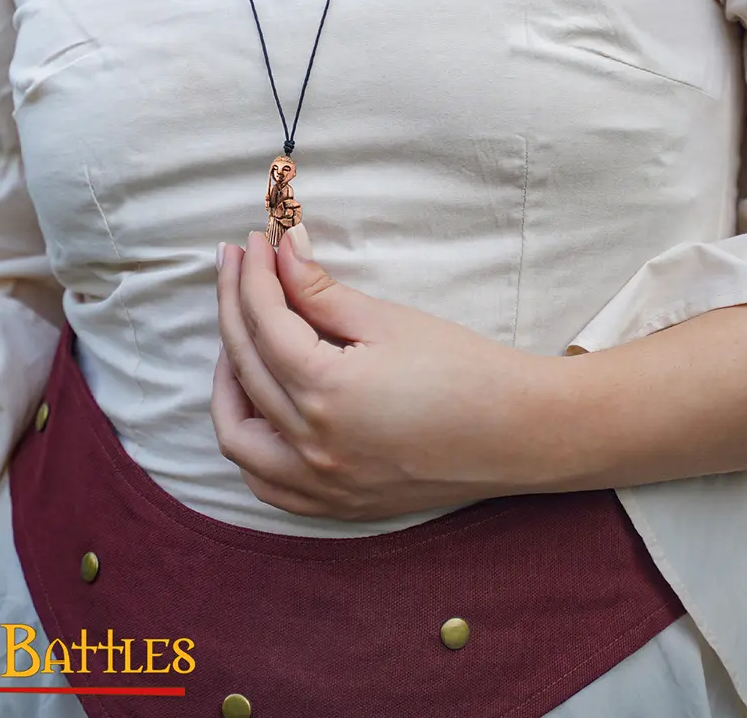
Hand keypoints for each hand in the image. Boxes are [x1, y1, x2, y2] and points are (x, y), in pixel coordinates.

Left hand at [210, 225, 547, 519]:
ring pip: (238, 435)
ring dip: (227, 381)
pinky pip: (265, 480)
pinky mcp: (336, 504)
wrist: (519, 433)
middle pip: (244, 367)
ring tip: (238, 336)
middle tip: (235, 265)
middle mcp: (312, 446)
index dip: (253, 275)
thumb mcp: (388, 321)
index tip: (253, 242)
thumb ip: (321, 290)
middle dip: (233, 307)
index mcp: (326, 393)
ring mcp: (320, 484)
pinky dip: (249, 442)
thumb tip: (281, 252)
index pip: (265, 322)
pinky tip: (257, 406)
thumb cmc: (463, 369)